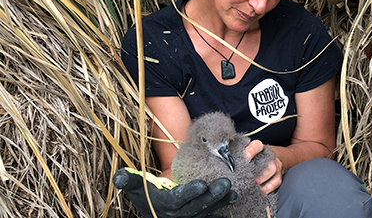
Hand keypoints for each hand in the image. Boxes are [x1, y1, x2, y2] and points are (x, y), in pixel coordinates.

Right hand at [112, 168, 237, 217]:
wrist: (154, 208)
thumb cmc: (145, 193)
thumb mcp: (135, 185)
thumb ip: (129, 181)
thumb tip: (119, 177)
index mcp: (165, 204)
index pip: (178, 199)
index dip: (189, 192)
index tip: (201, 184)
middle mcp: (178, 213)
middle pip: (197, 206)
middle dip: (212, 196)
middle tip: (226, 183)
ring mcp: (190, 216)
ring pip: (207, 210)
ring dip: (221, 201)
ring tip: (233, 191)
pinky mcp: (199, 215)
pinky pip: (212, 213)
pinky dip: (222, 207)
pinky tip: (234, 199)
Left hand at [245, 140, 283, 193]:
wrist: (274, 155)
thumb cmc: (259, 154)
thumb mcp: (250, 149)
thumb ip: (241, 153)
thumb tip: (228, 159)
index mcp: (261, 147)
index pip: (257, 146)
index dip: (252, 150)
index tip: (245, 157)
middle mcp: (271, 155)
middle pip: (268, 161)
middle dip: (261, 172)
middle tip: (252, 179)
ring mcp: (277, 165)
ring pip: (274, 172)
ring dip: (265, 180)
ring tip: (257, 186)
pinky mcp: (279, 174)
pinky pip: (277, 181)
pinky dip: (270, 187)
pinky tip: (262, 191)